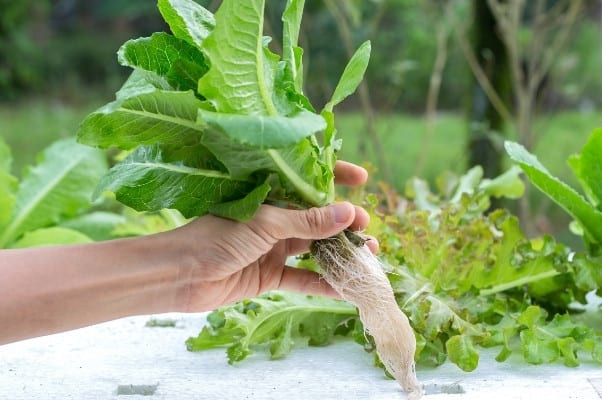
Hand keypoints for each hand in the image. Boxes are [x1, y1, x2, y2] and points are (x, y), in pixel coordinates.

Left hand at [172, 161, 374, 311]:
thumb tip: (349, 214)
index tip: (362, 178)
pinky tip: (345, 287)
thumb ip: (308, 222)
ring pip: (314, 248)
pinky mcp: (269, 275)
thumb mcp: (266, 224)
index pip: (308, 180)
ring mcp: (273, 248)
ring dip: (339, 253)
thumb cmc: (215, 237)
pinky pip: (303, 278)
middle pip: (317, 218)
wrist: (181, 275)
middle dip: (344, 222)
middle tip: (366, 228)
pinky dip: (323, 283)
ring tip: (367, 255)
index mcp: (270, 195)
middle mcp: (274, 219)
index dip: (336, 177)